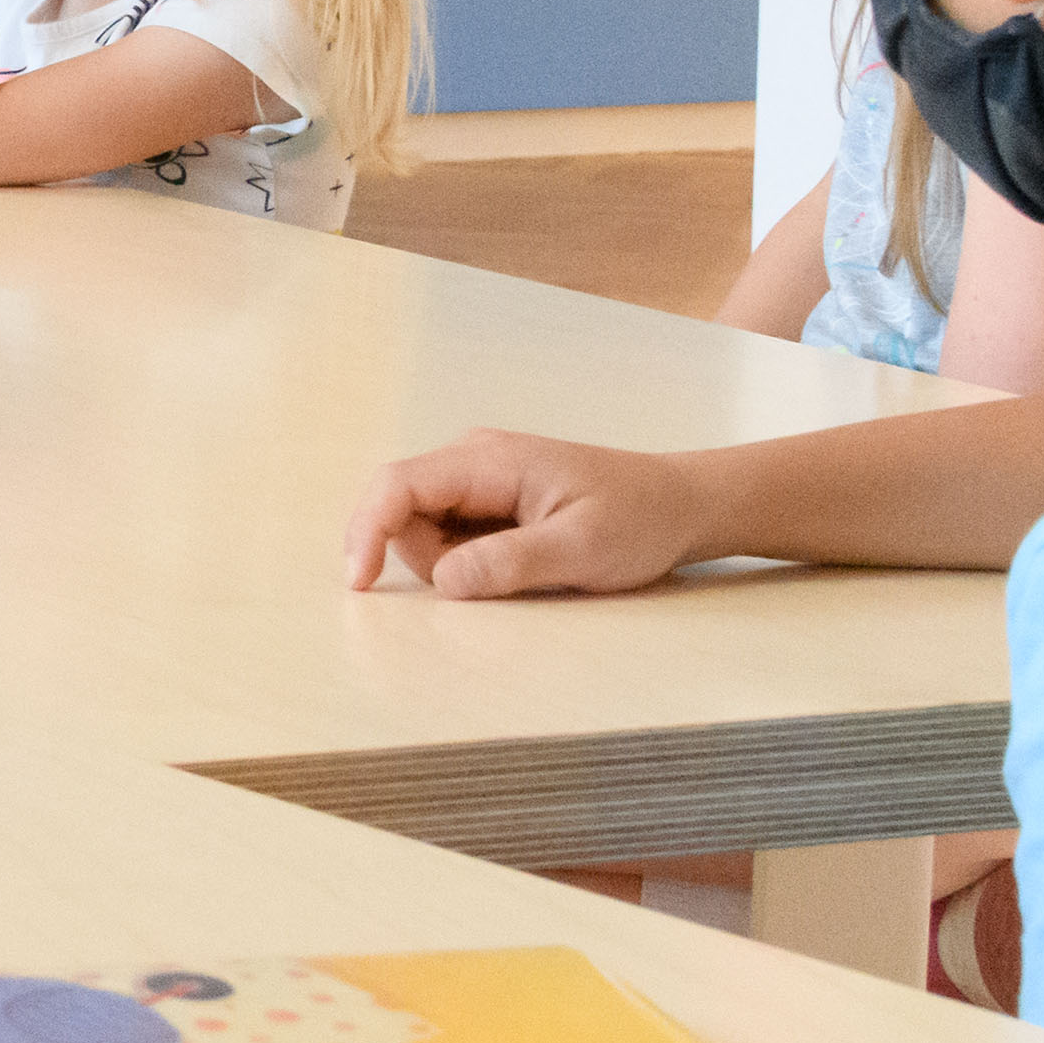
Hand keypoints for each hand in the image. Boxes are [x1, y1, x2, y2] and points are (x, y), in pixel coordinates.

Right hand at [340, 429, 728, 598]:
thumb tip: (441, 581)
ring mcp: (479, 478)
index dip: (366, 531)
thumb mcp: (581, 549)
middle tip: (501, 579)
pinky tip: (521, 563)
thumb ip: (508, 563)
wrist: (683, 503)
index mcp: (491, 459)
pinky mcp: (489, 500)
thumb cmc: (641, 518)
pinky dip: (467, 561)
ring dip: (450, 564)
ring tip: (526, 568)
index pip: (398, 484)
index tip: (360, 583)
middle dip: (424, 558)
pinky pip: (449, 535)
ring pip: (422, 529)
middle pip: (402, 511)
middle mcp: (474, 459)